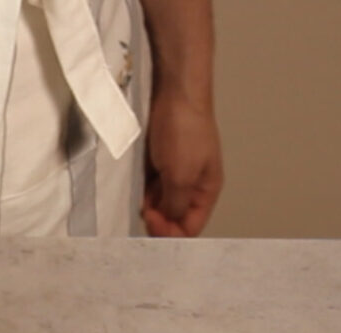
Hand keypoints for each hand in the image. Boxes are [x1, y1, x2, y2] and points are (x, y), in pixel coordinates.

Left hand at [141, 93, 221, 236]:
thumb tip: (168, 224)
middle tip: (144, 209)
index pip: (190, 227)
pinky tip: (135, 185)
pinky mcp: (158, 162)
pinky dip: (141, 190)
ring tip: (140, 194)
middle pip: (173, 218)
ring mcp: (174, 173)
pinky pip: (148, 187)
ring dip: (148, 205)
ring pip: (159, 204)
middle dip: (158, 218)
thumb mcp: (182, 176)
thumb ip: (176, 205)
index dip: (171, 231)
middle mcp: (192, 185)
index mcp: (206, 191)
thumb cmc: (185, 131)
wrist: (173, 93)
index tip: (152, 220)